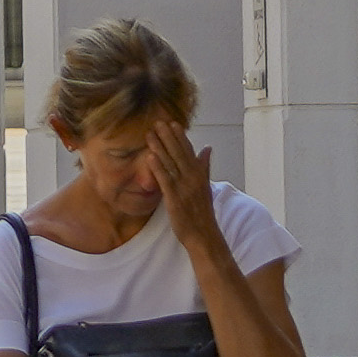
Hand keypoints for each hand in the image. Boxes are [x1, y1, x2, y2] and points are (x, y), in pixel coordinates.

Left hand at [146, 115, 227, 245]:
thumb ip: (204, 166)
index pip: (189, 151)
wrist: (204, 234)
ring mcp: (184, 188)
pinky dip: (158, 167)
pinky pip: (165, 180)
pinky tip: (150, 156)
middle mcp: (193, 178)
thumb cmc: (202, 211)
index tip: (172, 123)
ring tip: (150, 133)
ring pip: (170, 163)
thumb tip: (207, 148)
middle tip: (158, 122)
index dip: (180, 136)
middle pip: (179, 153)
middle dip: (168, 137)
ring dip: (160, 147)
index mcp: (199, 174)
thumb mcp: (205, 186)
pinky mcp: (174, 198)